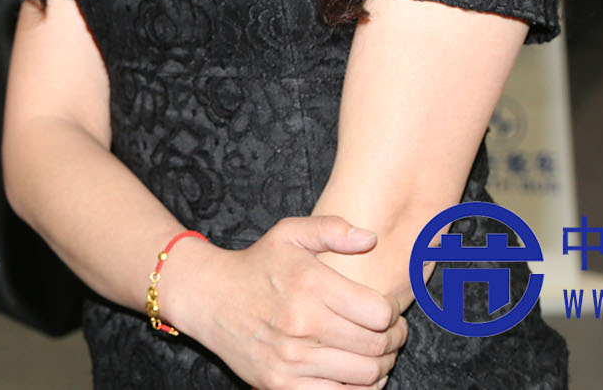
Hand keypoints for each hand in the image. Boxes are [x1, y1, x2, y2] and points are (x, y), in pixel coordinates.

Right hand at [164, 217, 406, 389]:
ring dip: (381, 366)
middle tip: (390, 334)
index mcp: (311, 285)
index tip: (388, 310)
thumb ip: (332, 230)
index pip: (379, 313)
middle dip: (394, 341)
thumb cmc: (256, 265)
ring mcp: (292, 359)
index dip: (393, 313)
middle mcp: (303, 324)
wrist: (208, 298)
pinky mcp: (282, 385)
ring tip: (375, 353)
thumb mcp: (289, 234)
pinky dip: (358, 388)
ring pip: (365, 376)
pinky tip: (354, 373)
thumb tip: (371, 238)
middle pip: (377, 347)